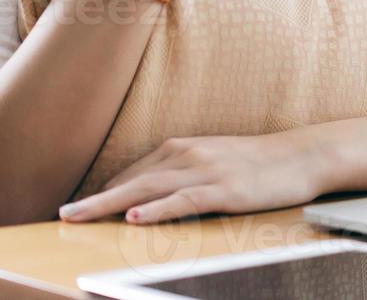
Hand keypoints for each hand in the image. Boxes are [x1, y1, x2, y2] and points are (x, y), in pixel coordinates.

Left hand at [57, 131, 328, 223]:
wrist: (303, 155)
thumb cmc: (260, 162)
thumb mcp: (215, 159)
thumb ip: (184, 171)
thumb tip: (153, 193)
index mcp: (184, 147)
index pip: (134, 172)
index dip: (105, 191)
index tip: (80, 209)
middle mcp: (189, 155)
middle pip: (132, 180)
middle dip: (95, 198)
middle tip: (63, 214)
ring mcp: (206, 172)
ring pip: (148, 189)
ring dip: (109, 203)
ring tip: (79, 217)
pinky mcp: (225, 191)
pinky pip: (184, 201)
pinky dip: (157, 210)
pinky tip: (134, 218)